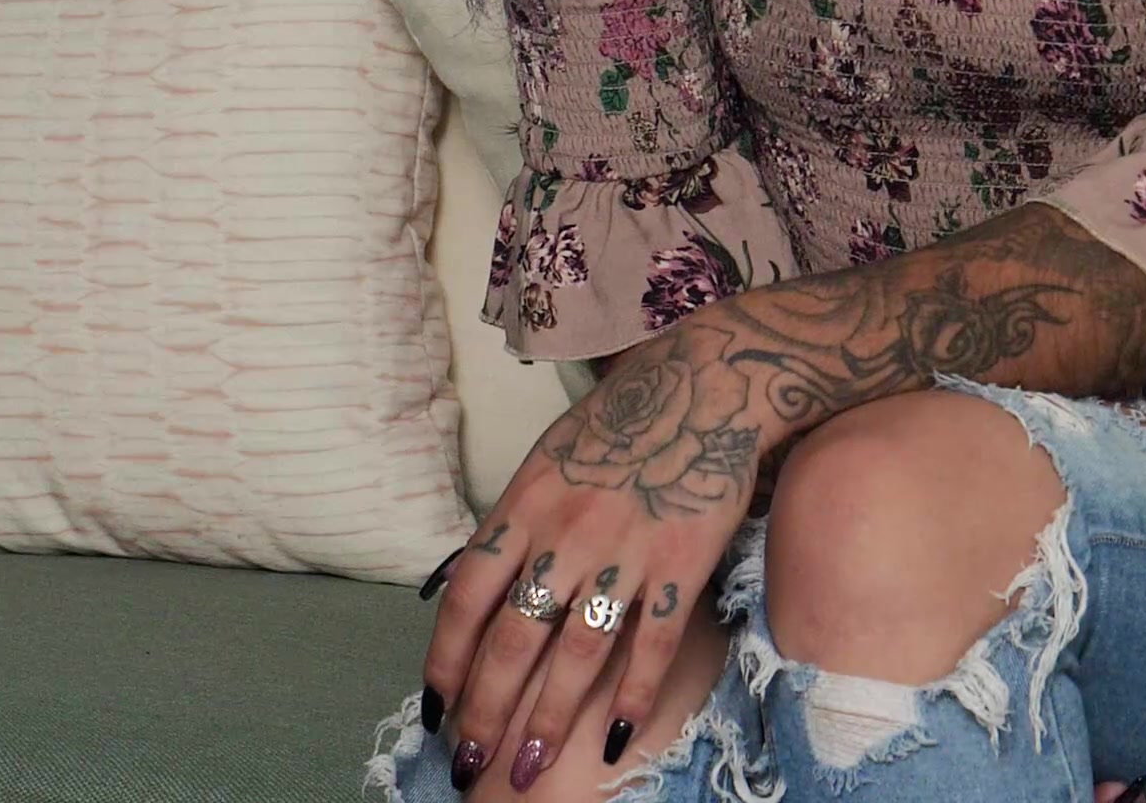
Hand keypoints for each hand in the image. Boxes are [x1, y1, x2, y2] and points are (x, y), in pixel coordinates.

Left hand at [423, 323, 769, 791]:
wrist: (708, 381)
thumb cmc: (623, 420)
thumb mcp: (547, 459)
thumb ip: (517, 524)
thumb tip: (481, 588)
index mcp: (524, 505)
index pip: (466, 597)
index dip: (445, 660)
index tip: (436, 708)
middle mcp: (565, 534)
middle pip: (512, 639)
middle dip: (485, 710)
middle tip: (470, 762)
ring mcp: (625, 552)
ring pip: (576, 653)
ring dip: (549, 719)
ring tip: (530, 767)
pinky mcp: (682, 564)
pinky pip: (653, 643)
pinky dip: (634, 695)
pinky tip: (618, 738)